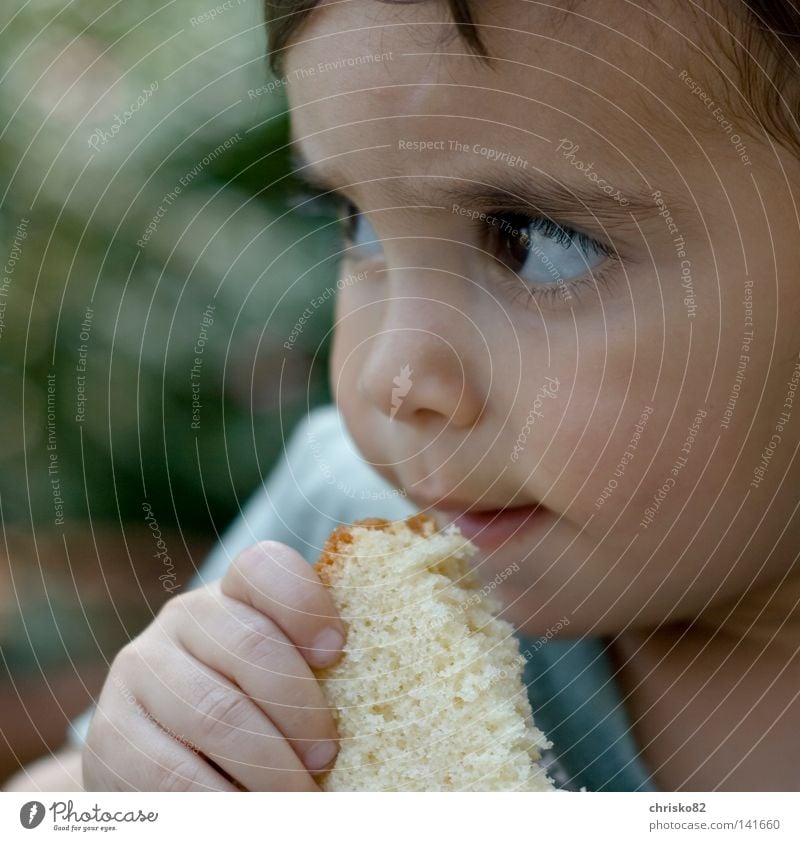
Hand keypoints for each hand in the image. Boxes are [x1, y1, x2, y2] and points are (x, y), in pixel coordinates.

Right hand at [83, 541, 344, 790]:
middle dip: (301, 708)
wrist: (162, 750)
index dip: (304, 603)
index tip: (337, 651)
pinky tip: (254, 814)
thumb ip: (315, 670)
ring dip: (271, 767)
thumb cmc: (251, 706)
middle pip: (251, 646)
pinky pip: (174, 773)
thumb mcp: (279, 674)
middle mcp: (183, 618)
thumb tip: (390, 696)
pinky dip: (224, 802)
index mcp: (233, 592)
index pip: (265, 568)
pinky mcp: (111, 733)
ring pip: (217, 713)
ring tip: (303, 798)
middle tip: (328, 757)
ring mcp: (140, 670)